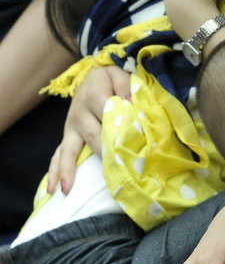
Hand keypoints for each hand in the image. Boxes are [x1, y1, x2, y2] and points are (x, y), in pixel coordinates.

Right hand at [47, 65, 130, 193]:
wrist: (93, 74)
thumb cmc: (110, 77)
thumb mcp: (119, 74)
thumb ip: (126, 86)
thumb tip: (130, 102)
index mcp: (94, 97)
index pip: (109, 116)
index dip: (121, 131)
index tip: (133, 147)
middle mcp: (79, 114)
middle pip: (93, 138)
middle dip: (104, 155)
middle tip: (115, 174)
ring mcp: (71, 127)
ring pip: (68, 150)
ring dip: (67, 170)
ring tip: (67, 190)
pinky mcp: (68, 135)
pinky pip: (59, 154)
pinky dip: (55, 171)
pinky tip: (52, 188)